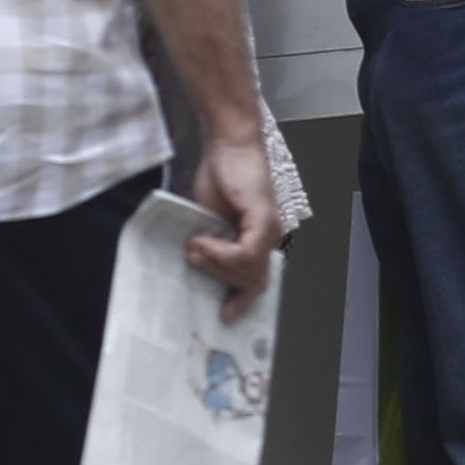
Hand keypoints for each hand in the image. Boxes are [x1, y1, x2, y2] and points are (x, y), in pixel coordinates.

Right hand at [179, 128, 285, 311]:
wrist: (227, 147)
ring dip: (214, 262)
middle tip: (194, 258)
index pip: (257, 281)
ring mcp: (270, 230)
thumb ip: (208, 244)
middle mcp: (269, 238)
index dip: (241, 301)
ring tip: (196, 243)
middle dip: (216, 277)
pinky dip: (221, 252)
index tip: (224, 316)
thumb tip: (194, 267)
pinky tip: (203, 240)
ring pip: (246, 269)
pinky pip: (245, 253)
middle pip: (249, 281)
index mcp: (257, 241)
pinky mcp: (264, 219)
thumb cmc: (219, 179)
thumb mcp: (207, 221)